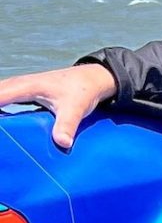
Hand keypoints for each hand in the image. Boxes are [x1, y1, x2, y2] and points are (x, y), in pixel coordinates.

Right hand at [0, 61, 115, 151]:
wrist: (92, 79)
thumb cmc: (82, 92)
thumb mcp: (76, 109)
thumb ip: (67, 125)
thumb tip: (62, 143)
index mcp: (28, 85)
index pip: (0, 95)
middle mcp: (21, 83)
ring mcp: (21, 86)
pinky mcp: (24, 91)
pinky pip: (3, 97)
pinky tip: (0, 118)